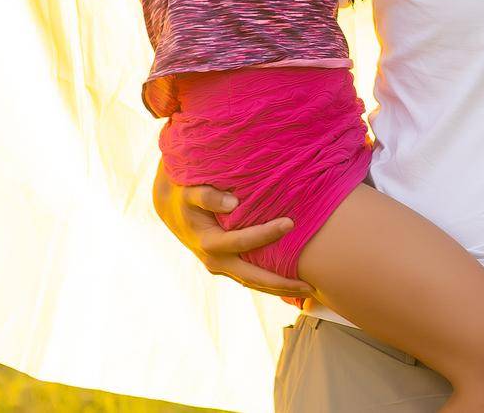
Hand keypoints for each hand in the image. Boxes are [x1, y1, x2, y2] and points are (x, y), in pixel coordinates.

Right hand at [153, 164, 313, 298]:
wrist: (172, 208)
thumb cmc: (185, 195)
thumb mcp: (191, 192)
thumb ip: (208, 196)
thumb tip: (232, 202)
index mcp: (209, 243)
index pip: (242, 241)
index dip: (266, 233)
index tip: (290, 223)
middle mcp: (215, 261)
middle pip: (253, 278)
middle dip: (282, 284)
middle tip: (311, 285)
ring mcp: (221, 267)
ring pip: (254, 283)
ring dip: (280, 289)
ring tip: (309, 292)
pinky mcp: (227, 266)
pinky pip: (251, 278)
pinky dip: (271, 283)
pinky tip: (293, 285)